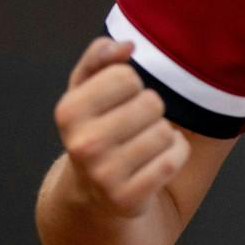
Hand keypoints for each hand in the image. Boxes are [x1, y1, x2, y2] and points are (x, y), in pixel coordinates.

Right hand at [53, 37, 189, 217]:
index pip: (127, 76)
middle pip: (151, 103)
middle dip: (150, 110)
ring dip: (163, 134)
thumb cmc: (96, 128)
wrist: (93, 191)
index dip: (131, 85)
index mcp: (68, 112)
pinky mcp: (128, 198)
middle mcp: (82, 144)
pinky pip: (174, 158)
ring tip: (143, 144)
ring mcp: (104, 175)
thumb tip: (127, 46)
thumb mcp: (87, 89)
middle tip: (134, 126)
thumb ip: (100, 56)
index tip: (119, 101)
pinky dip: (176, 153)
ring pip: (165, 132)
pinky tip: (157, 160)